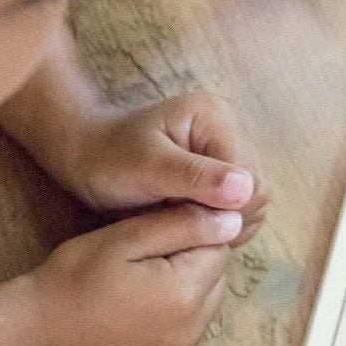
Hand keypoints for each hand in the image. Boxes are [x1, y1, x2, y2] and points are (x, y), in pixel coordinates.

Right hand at [28, 203, 235, 345]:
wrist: (36, 337)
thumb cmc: (74, 279)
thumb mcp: (125, 238)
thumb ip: (183, 225)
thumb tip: (233, 221)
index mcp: (185, 294)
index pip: (218, 251)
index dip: (189, 237)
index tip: (153, 239)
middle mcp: (191, 334)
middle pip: (214, 286)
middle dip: (190, 270)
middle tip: (142, 266)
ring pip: (201, 317)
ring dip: (182, 301)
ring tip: (136, 295)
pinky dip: (169, 332)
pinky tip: (134, 324)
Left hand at [62, 93, 267, 245]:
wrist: (86, 156)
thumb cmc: (108, 158)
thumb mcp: (146, 168)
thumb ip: (194, 178)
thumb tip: (245, 191)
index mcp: (216, 119)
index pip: (253, 181)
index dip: (228, 213)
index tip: (186, 224)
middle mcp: (230, 132)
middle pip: (258, 194)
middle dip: (225, 219)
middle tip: (180, 226)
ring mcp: (227, 155)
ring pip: (251, 207)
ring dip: (221, 225)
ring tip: (180, 223)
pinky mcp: (220, 175)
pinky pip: (237, 211)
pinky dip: (216, 226)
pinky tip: (185, 224)